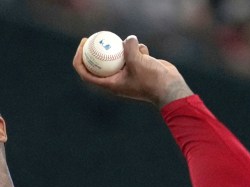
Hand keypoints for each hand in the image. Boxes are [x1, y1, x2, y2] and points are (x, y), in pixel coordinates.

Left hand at [72, 35, 192, 106]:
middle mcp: (116, 80)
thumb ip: (129, 49)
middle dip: (95, 50)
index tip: (82, 46)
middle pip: (99, 64)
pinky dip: (137, 50)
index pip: (86, 74)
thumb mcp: (138, 62)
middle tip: (95, 36)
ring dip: (124, 48)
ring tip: (132, 46)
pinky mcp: (137, 68)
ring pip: (118, 56)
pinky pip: (132, 54)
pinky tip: (145, 52)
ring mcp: (127, 74)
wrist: (170, 88)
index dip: (80, 60)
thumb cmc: (152, 80)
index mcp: (110, 84)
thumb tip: (128, 39)